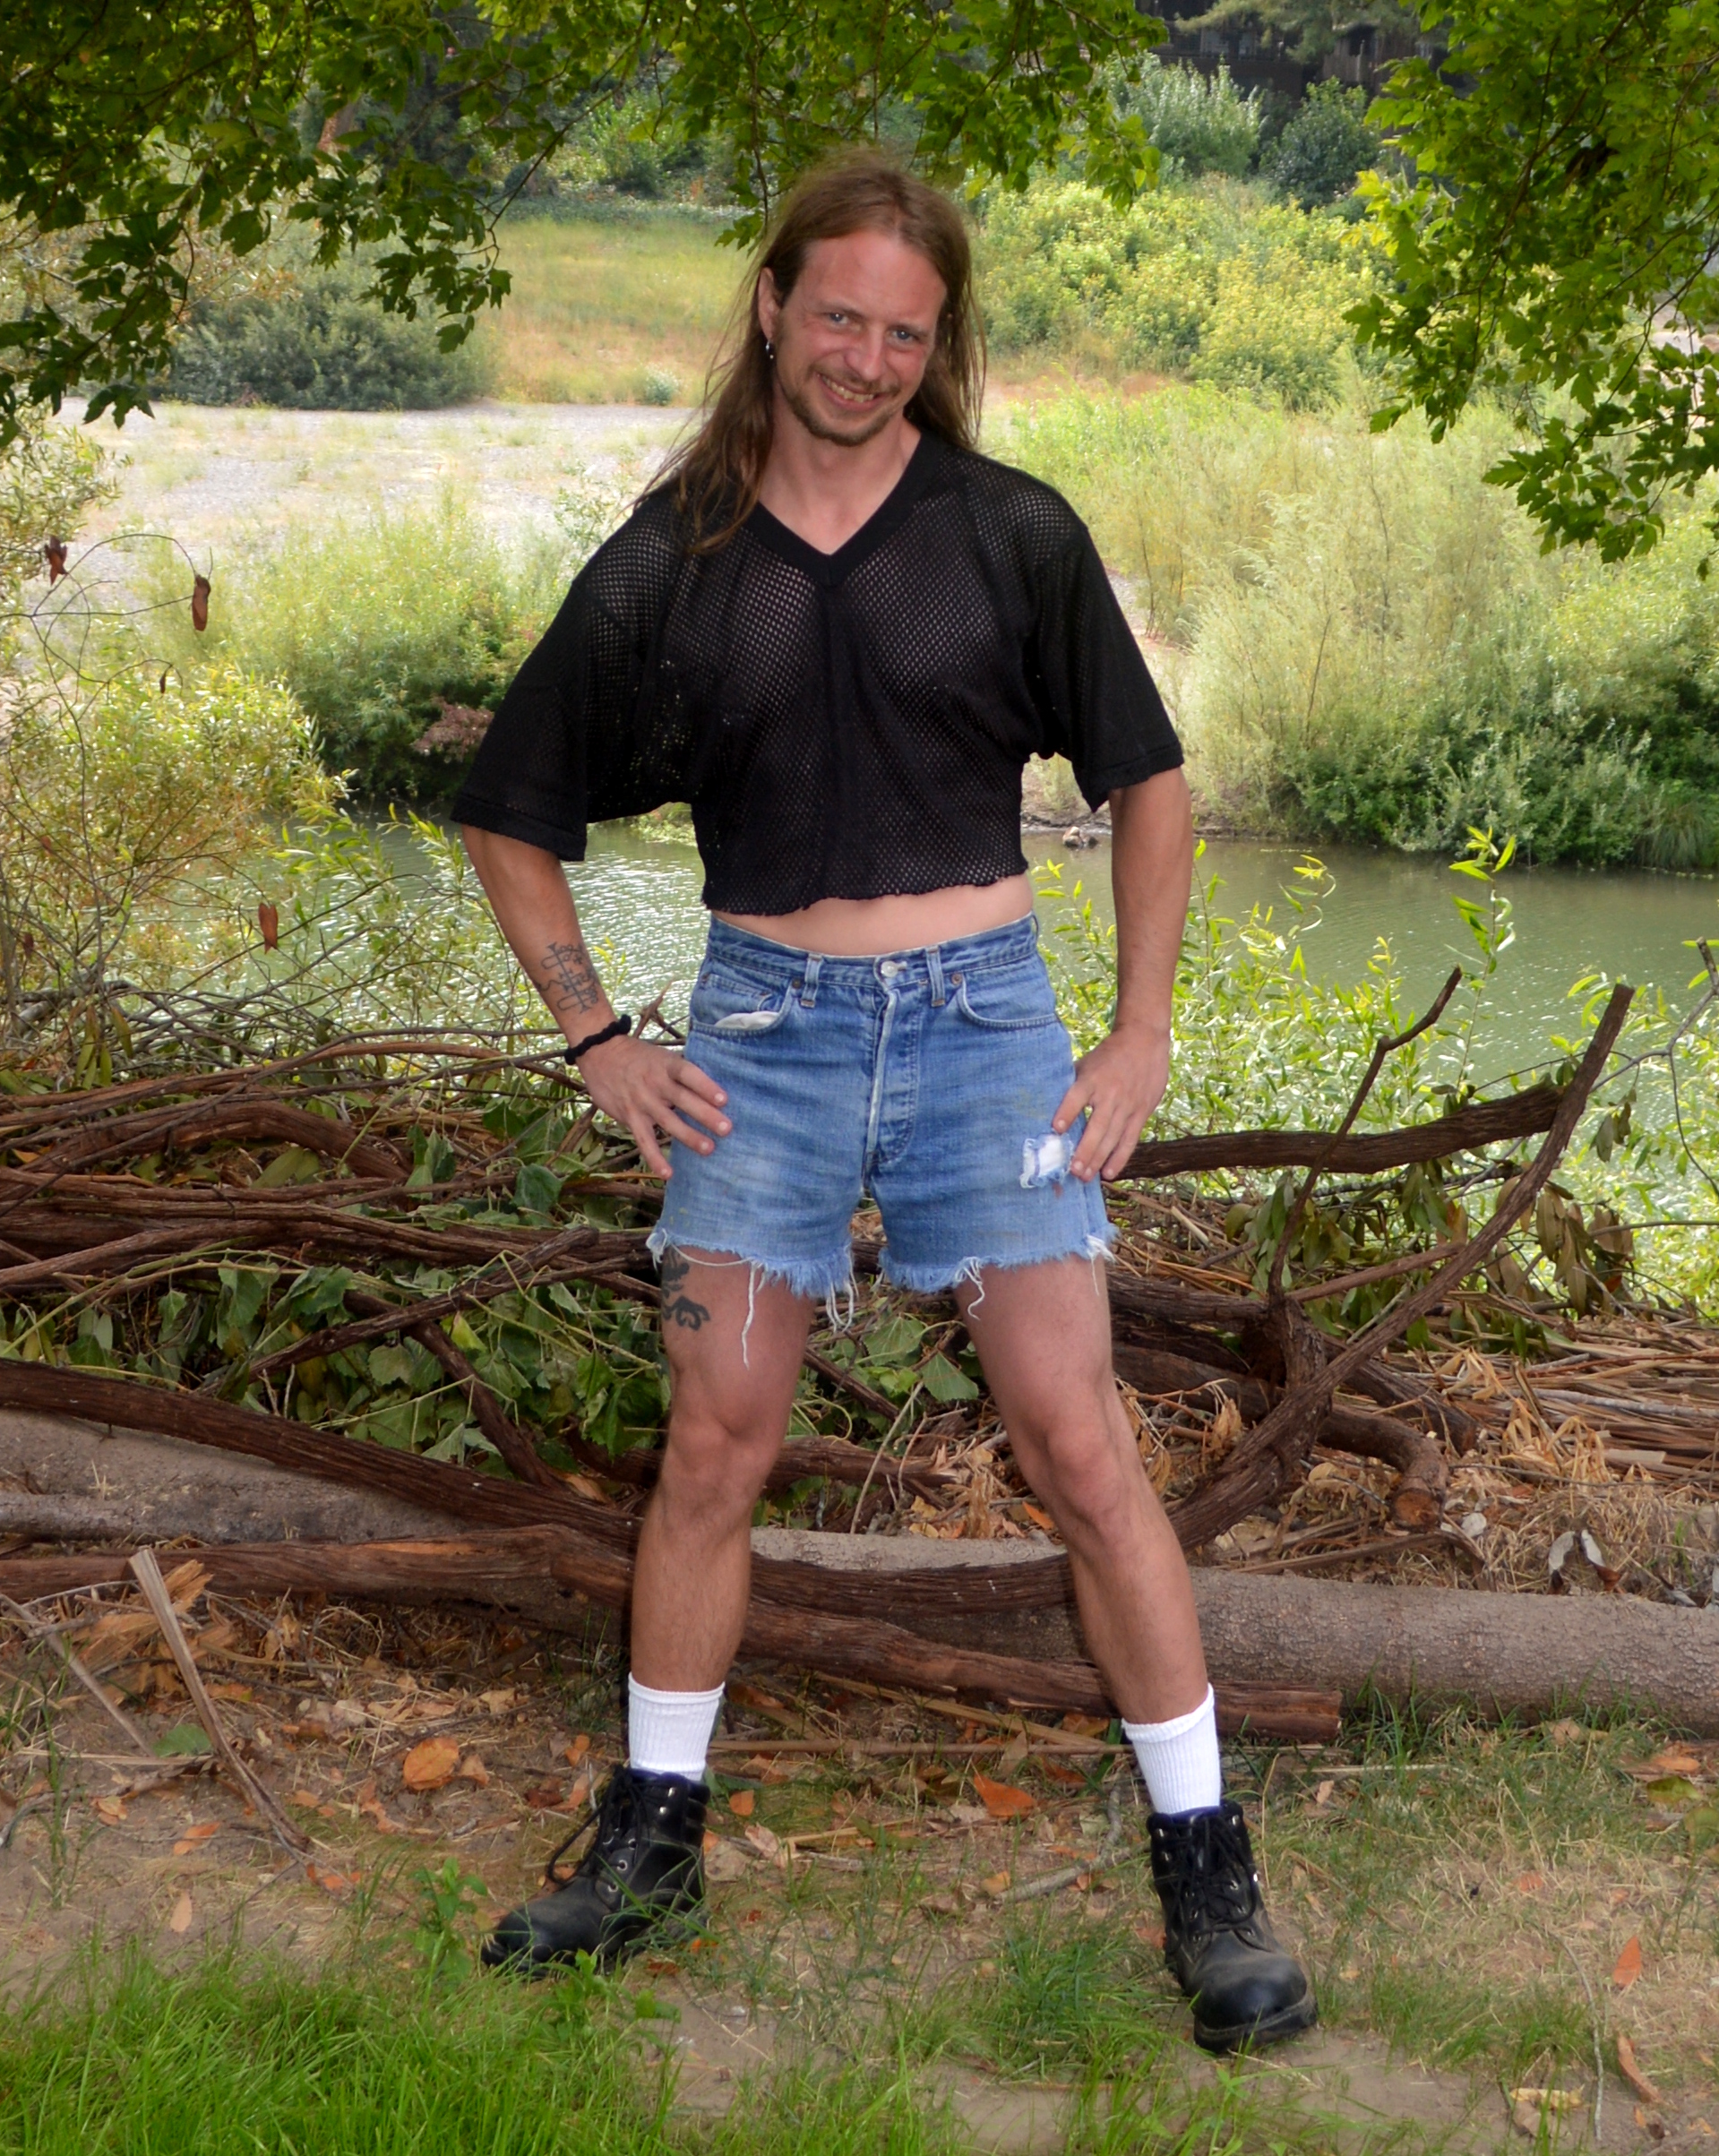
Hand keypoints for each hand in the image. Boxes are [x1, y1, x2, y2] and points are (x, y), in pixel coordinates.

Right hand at [578, 1036, 729, 1177]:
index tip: (724, 1099)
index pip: (688, 1074)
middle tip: (726, 1129)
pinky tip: (668, 1173)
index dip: (705, 1086)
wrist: (599, 1053)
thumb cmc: (639, 1056)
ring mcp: (642, 1101)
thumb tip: (711, 1090)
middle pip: (683, 1099)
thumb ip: (681, 1072)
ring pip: (668, 1121)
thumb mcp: (660, 1056)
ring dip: (689, 1136)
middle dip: (705, 1115)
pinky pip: (643, 1140)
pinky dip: (655, 1157)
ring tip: (709, 1149)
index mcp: (666, 1064)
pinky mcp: (630, 1117)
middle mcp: (655, 1083)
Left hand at [1053, 1019, 1169, 1182]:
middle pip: (1097, 1127)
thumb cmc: (1109, 1055)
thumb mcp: (1087, 1063)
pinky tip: (1108, 1173)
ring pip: (1112, 1138)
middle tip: (1072, 1170)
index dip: (1067, 1111)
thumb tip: (1047, 1104)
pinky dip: (1119, 1158)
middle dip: (1084, 1151)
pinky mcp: (1142, 1113)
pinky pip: (1129, 1139)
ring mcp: (1128, 1105)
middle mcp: (1111, 1094)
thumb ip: (1073, 1084)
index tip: (1056, 1128)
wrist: (1145, 1041)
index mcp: (1093, 1079)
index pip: (1077, 1096)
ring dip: (1098, 1159)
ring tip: (1084, 1176)